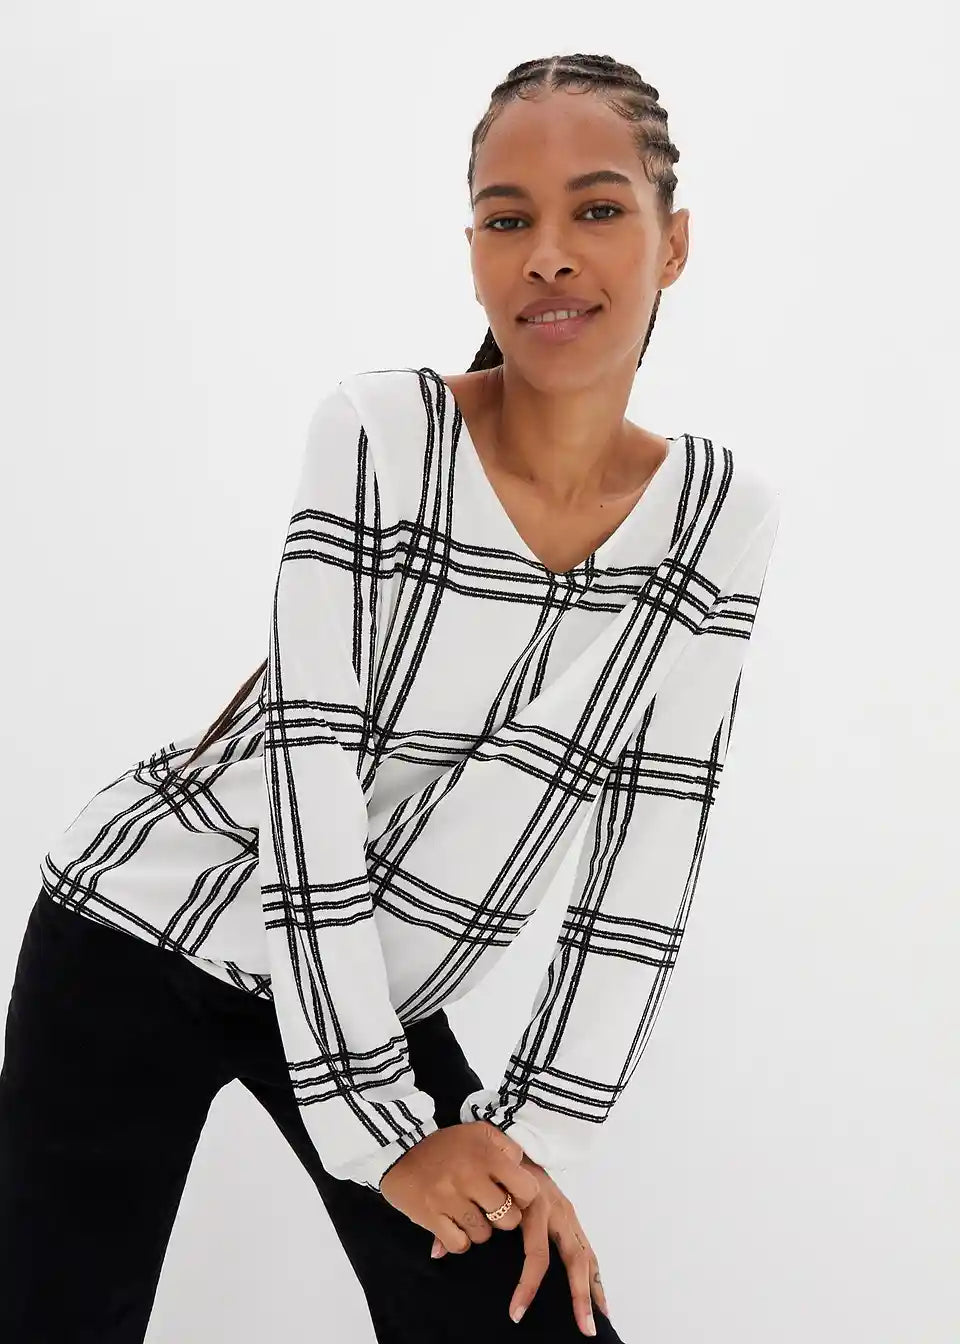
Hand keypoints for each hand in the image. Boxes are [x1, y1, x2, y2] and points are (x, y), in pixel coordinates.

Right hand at [379, 1120, 539, 1254]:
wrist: (399, 1150)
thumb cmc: (446, 1145)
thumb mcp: (479, 1133)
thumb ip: (505, 1147)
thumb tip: (520, 1169)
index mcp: (487, 1155)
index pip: (527, 1190)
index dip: (522, 1197)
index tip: (510, 1194)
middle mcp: (471, 1176)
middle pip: (509, 1219)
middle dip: (502, 1217)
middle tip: (487, 1206)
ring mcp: (450, 1198)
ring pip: (484, 1235)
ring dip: (478, 1228)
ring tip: (467, 1213)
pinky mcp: (431, 1216)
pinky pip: (459, 1244)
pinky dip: (459, 1240)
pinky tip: (454, 1225)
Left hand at [431, 1155, 609, 1335]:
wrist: (513, 1139)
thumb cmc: (492, 1167)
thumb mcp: (476, 1187)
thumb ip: (459, 1221)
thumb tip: (436, 1254)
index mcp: (533, 1204)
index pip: (536, 1254)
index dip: (527, 1285)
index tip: (515, 1314)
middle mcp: (556, 1209)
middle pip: (572, 1257)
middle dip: (578, 1295)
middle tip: (582, 1329)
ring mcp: (567, 1213)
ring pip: (586, 1255)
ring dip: (592, 1291)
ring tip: (593, 1325)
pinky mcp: (572, 1217)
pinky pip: (588, 1249)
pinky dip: (596, 1277)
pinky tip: (601, 1302)